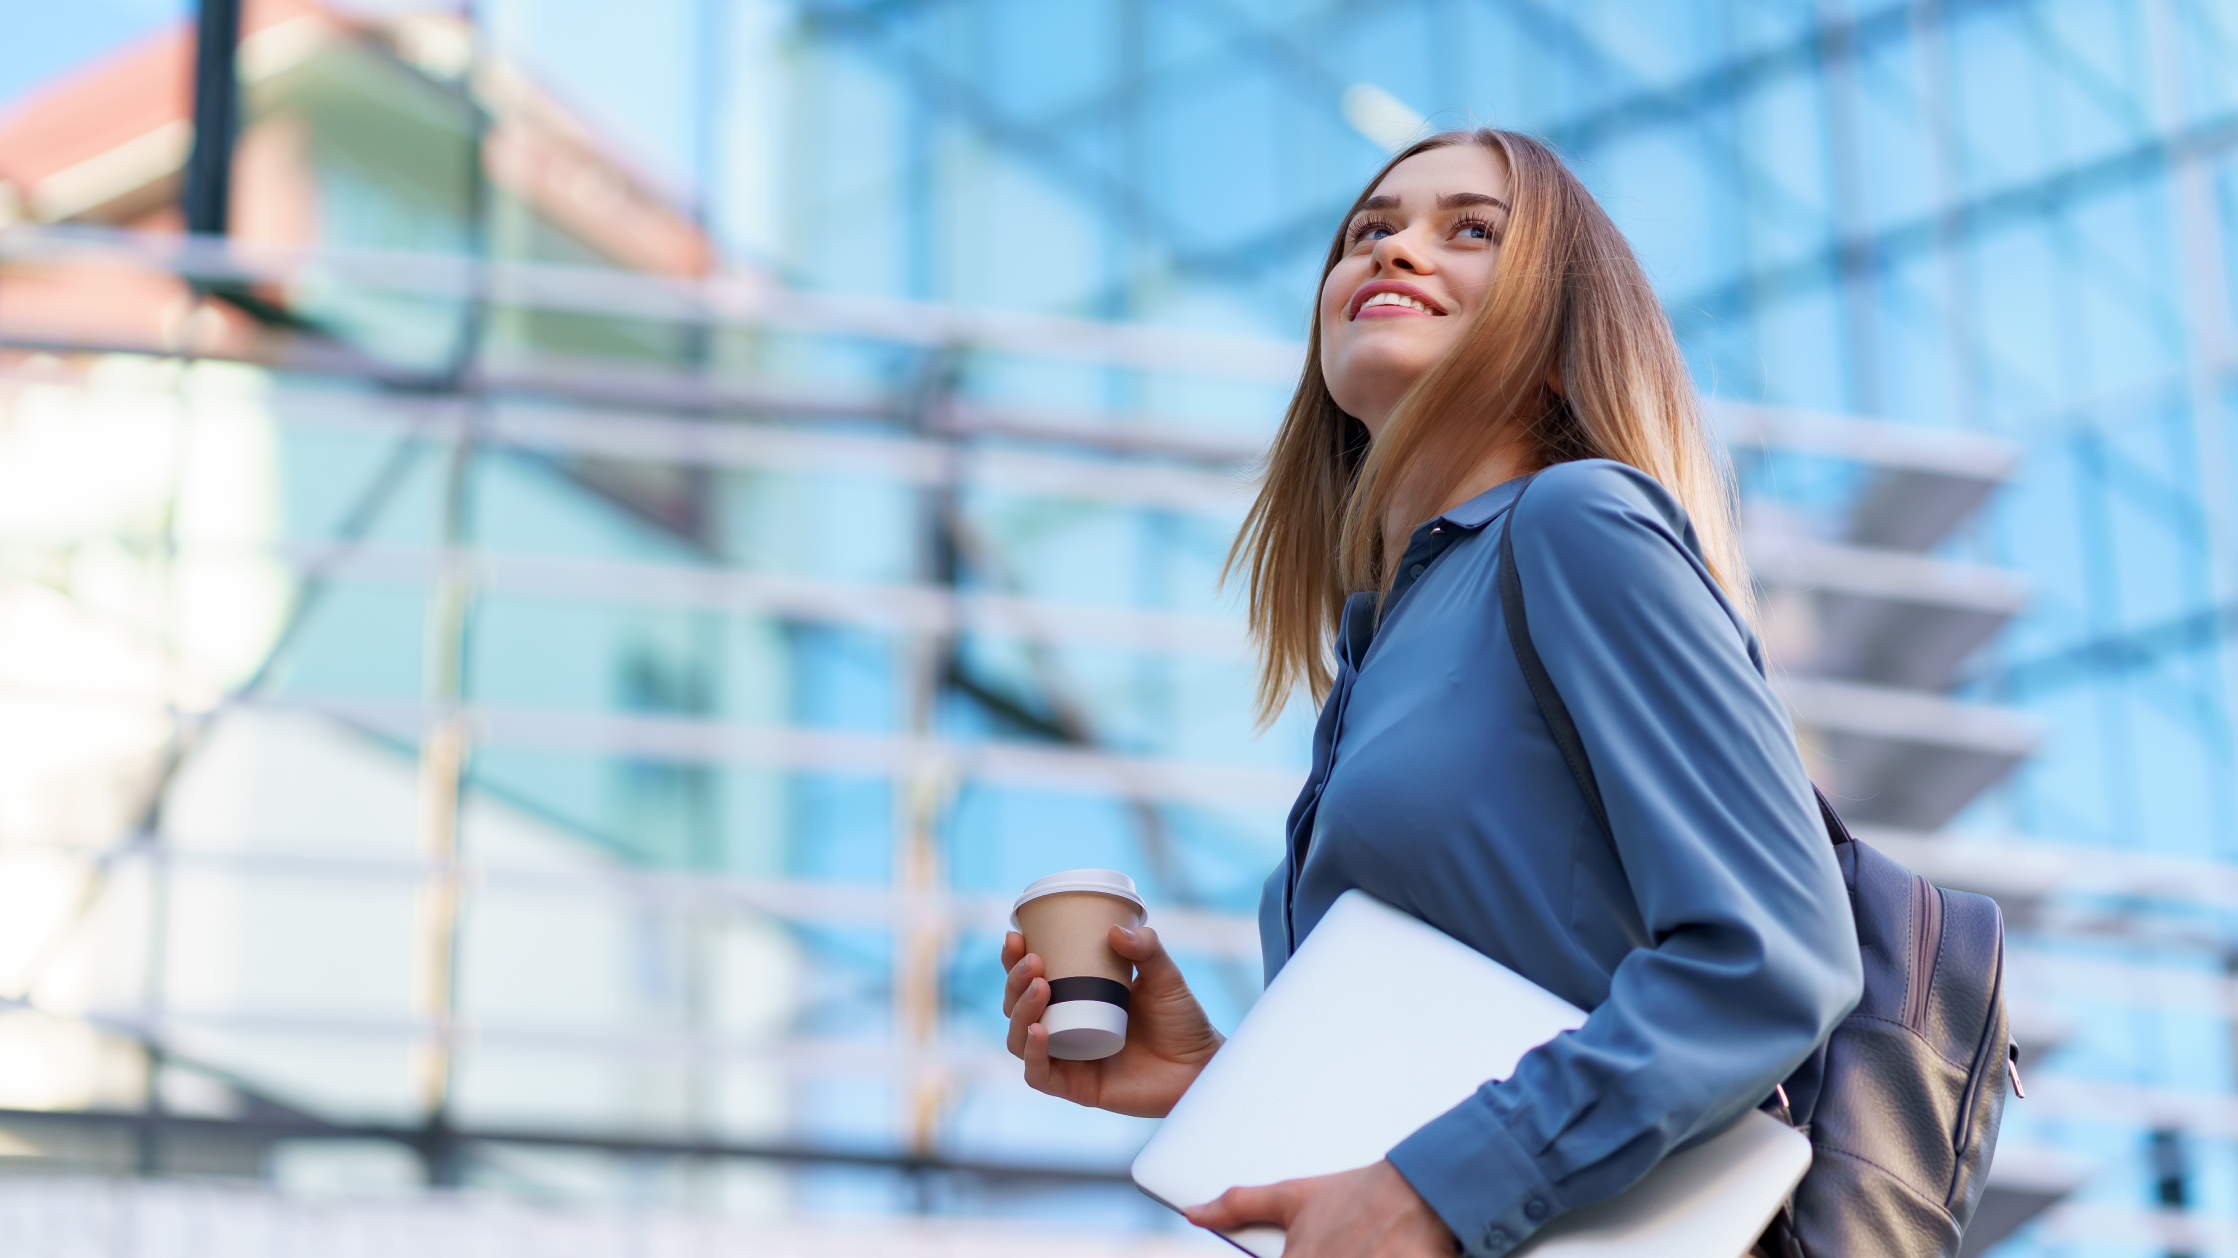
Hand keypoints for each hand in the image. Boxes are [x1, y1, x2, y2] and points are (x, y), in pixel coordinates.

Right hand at [1001, 924, 1222, 1117]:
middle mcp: (1064, 1029)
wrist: (1202, 1066)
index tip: (1016, 936)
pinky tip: (1039, 1031)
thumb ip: (1147, 950)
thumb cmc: (1181, 1021)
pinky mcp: (1077, 1088)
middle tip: (1033, 962)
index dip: (1014, 960)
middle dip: (1014, 982)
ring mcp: (1068, 1059)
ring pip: (1019, 1039)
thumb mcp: (1165, 977)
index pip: (1031, 978)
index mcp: (1075, 999)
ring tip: (1040, 988)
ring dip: (1020, 1012)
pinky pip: (1039, 1075)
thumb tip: (1115, 930)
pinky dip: (1033, 1053)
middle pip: (1017, 1007)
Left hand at [1185, 1160, 1456, 1256]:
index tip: (1310, 1246)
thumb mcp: (1293, 1197)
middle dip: (1327, 1256)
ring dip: (1350, 1257)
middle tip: (1341, 1244)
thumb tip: (1194, 1212)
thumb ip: (1240, 1207)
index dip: (1289, 1257)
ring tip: (1359, 1247)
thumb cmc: (1357, 1195)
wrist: (1419, 1191)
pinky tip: (1377, 1253)